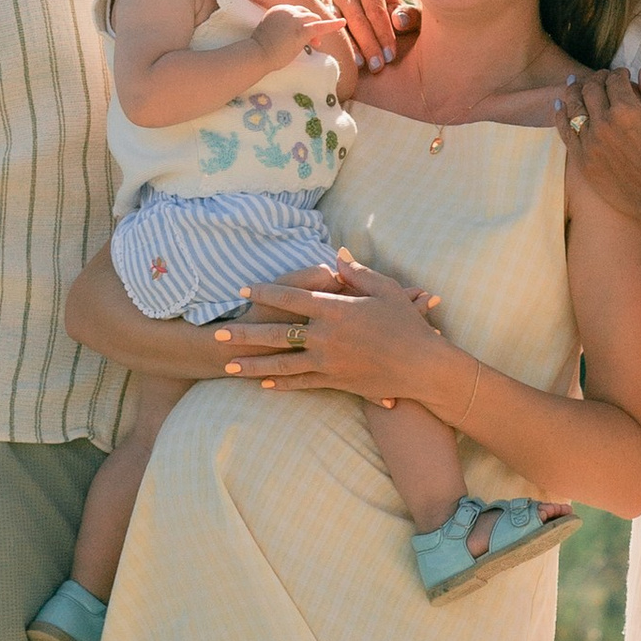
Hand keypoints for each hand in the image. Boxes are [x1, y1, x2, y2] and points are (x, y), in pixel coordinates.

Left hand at [216, 253, 452, 407]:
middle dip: (243, 334)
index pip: (291, 298)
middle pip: (276, 334)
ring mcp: (328, 362)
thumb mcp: (386, 290)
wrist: (423, 367)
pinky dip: (281, 383)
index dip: (265, 292)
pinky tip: (262, 384)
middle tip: (216, 335)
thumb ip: (357, 273)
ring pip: (281, 364)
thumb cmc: (408, 324)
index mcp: (335, 309)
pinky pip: (302, 383)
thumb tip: (337, 256)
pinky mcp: (336, 382)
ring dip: (252, 365)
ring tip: (227, 366)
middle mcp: (326, 337)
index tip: (244, 290)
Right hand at [330, 0, 420, 74]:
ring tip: (362, 65)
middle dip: (369, 44)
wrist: (376, 24)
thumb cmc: (396, 20)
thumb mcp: (409, 17)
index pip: (375, 9)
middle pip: (356, 18)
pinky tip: (347, 62)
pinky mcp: (319, 17)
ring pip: (339, 26)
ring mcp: (328, 2)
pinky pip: (325, 32)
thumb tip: (399, 21)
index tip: (390, 55)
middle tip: (378, 66)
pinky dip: (337, 47)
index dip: (384, 33)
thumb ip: (410, 17)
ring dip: (352, 47)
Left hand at [556, 65, 640, 238]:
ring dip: (574, 90)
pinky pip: (565, 130)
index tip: (621, 74)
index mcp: (627, 110)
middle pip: (591, 89)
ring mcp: (589, 142)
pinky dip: (560, 114)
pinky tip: (559, 105)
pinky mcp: (581, 159)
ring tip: (574, 83)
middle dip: (597, 78)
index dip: (617, 72)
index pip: (614, 80)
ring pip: (573, 106)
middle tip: (601, 78)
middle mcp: (604, 123)